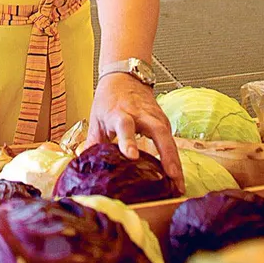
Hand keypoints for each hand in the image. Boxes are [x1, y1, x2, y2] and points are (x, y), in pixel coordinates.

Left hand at [87, 71, 183, 190]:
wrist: (125, 76)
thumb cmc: (109, 99)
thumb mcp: (97, 117)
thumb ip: (94, 141)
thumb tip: (84, 162)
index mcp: (120, 113)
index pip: (125, 125)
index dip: (128, 141)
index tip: (132, 156)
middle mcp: (141, 114)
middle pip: (158, 132)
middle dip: (167, 155)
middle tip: (172, 177)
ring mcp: (156, 117)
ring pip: (170, 139)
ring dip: (175, 162)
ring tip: (179, 185)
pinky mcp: (164, 122)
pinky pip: (172, 142)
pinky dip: (175, 159)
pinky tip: (178, 178)